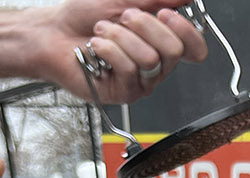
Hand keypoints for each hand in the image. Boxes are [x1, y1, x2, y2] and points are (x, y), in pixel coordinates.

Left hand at [39, 0, 208, 103]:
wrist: (54, 32)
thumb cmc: (84, 16)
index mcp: (162, 42)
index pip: (195, 48)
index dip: (187, 31)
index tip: (166, 13)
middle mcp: (156, 65)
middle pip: (174, 50)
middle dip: (146, 26)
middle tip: (124, 18)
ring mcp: (142, 81)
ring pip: (149, 59)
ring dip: (121, 36)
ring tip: (102, 32)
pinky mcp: (124, 92)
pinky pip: (129, 69)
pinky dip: (108, 50)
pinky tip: (97, 48)